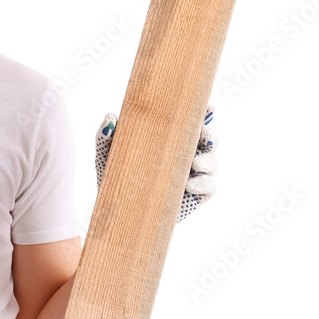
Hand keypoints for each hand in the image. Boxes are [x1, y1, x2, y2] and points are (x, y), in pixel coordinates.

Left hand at [95, 105, 216, 223]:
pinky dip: (203, 184)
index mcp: (170, 138)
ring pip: (212, 163)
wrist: (114, 210)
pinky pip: (209, 188)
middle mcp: (186, 154)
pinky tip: (189, 185)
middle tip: (204, 135)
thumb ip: (106, 136)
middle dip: (211, 135)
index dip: (204, 113)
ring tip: (194, 162)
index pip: (192, 122)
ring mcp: (193, 176)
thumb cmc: (114, 175)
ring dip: (208, 160)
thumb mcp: (108, 154)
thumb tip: (111, 117)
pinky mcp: (195, 197)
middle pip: (210, 140)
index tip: (207, 109)